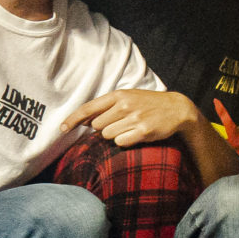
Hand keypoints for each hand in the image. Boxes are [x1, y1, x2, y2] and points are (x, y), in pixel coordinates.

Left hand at [68, 88, 202, 148]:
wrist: (177, 109)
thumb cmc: (148, 104)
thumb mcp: (128, 98)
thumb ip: (106, 107)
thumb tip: (83, 120)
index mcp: (118, 95)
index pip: (89, 108)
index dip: (72, 119)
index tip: (61, 128)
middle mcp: (124, 105)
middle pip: (96, 126)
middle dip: (103, 128)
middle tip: (119, 124)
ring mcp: (134, 118)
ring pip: (107, 135)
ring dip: (114, 136)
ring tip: (129, 128)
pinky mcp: (143, 131)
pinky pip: (121, 142)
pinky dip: (125, 141)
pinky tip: (136, 135)